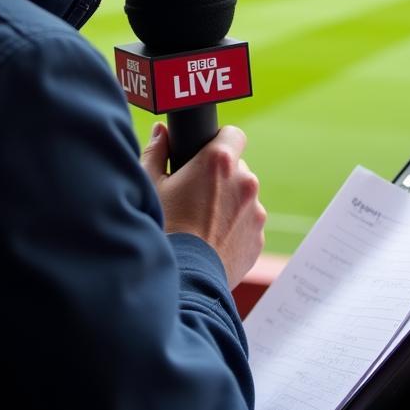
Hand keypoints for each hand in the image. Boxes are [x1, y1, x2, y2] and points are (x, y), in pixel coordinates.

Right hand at [140, 122, 266, 288]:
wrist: (183, 278)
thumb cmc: (164, 227)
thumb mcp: (151, 185)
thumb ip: (157, 151)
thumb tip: (162, 132)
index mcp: (219, 161)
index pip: (233, 134)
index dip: (219, 141)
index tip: (206, 155)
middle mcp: (245, 181)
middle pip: (237, 168)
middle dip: (221, 177)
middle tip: (195, 195)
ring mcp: (256, 210)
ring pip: (244, 197)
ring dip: (229, 203)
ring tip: (201, 223)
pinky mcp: (259, 237)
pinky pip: (248, 224)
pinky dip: (234, 228)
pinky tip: (211, 240)